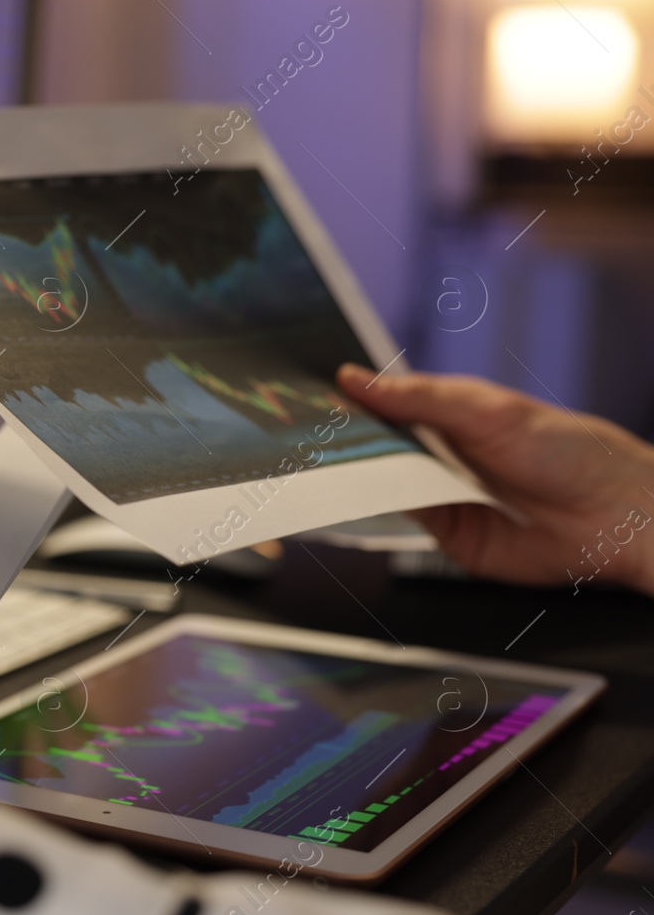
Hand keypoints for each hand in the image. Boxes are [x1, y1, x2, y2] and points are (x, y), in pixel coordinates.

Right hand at [338, 364, 653, 593]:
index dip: (351, 399)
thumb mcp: (485, 408)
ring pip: (382, 481)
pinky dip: (379, 506)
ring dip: (355, 471)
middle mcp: (442, 454)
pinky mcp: (446, 536)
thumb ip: (419, 397)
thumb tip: (355, 378)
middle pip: (377, 444)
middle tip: (302, 428)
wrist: (612, 516)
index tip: (310, 394)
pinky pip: (401, 519)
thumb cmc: (569, 450)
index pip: (386, 403)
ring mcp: (441, 495)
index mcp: (450, 415)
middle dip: (344, 437)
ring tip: (319, 455)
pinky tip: (358, 491)